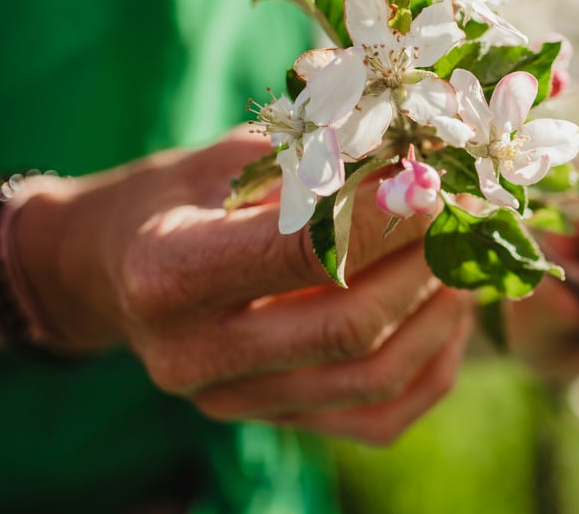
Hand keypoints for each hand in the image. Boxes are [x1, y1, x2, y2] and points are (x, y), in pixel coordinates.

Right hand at [14, 128, 471, 444]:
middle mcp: (193, 354)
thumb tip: (423, 155)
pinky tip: (446, 315)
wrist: (112, 273)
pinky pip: (377, 418)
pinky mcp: (270, 423)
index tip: (437, 183)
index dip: (386, 219)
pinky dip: (429, 368)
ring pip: (372, 378)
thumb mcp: (229, 157)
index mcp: (169, 272)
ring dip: (439, 316)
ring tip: (466, 262)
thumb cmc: (177, 197)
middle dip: (424, 265)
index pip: (303, 252)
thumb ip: (316, 158)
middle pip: (347, 325)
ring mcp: (232, 402)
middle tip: (466, 219)